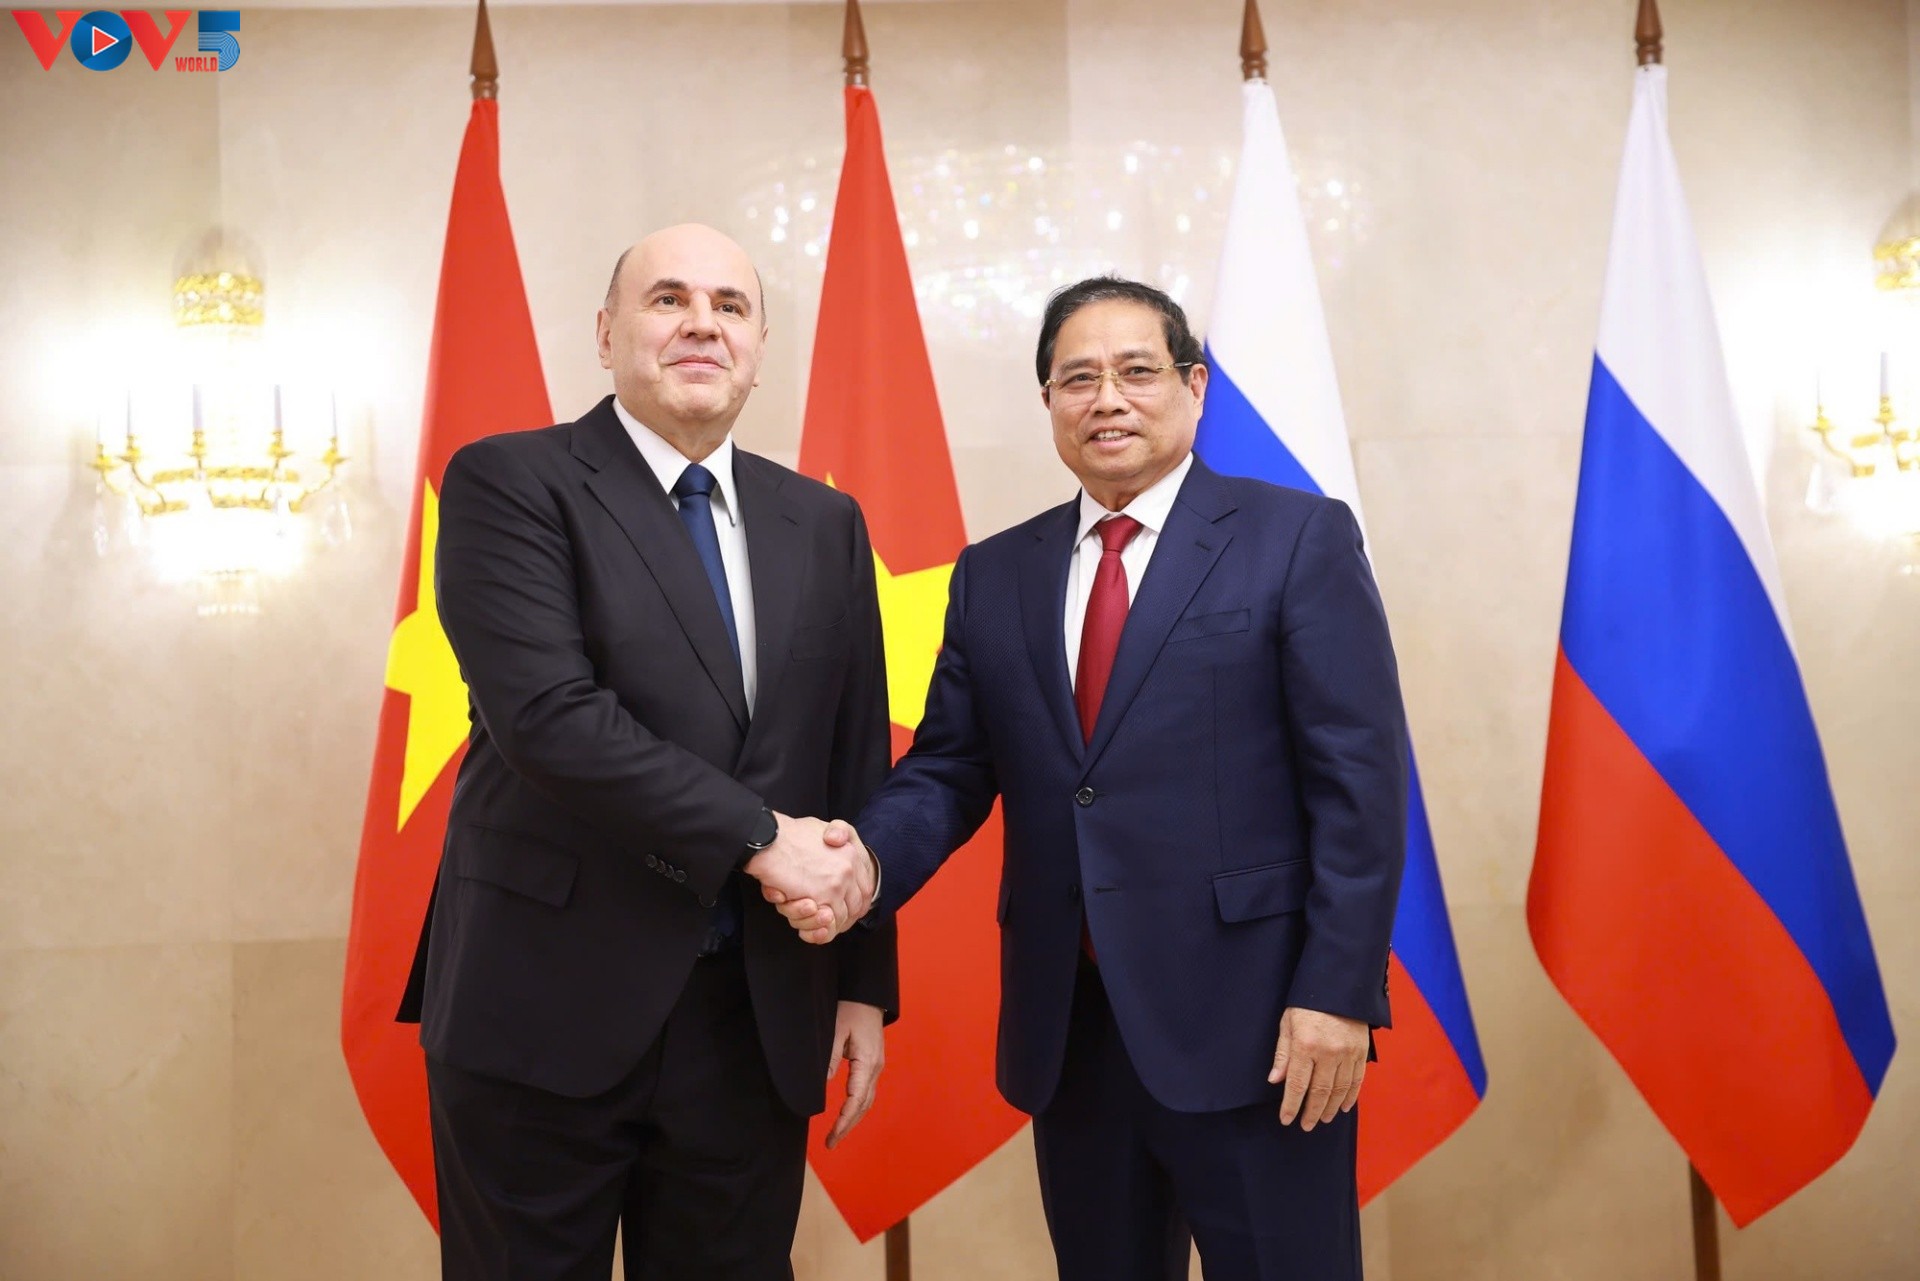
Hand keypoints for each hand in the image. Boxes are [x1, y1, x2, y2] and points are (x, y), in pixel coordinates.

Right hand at [744, 813, 873, 942]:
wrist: (770, 841)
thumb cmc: (790, 834)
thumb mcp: (821, 826)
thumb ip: (835, 833)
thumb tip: (836, 840)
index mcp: (852, 854)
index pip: (866, 887)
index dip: (858, 902)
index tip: (848, 909)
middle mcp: (849, 871)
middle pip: (857, 905)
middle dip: (845, 917)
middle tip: (830, 920)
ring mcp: (836, 886)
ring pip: (841, 917)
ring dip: (828, 924)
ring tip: (814, 918)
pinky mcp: (820, 899)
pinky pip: (828, 924)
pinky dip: (820, 929)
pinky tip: (811, 922)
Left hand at [824, 1001, 884, 1147]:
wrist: (868, 997)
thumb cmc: (851, 1010)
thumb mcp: (835, 1031)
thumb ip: (830, 1058)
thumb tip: (822, 1084)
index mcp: (867, 1062)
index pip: (856, 1099)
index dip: (845, 1120)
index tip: (833, 1135)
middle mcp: (875, 1069)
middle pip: (863, 1106)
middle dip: (848, 1126)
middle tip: (831, 1144)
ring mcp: (876, 1067)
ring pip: (867, 1102)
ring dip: (853, 1120)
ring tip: (836, 1136)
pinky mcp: (872, 1065)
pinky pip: (866, 1093)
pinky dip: (857, 1108)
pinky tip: (847, 1115)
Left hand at [1269, 1006, 1368, 1130]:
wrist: (1339, 986)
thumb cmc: (1307, 1003)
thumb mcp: (1288, 1023)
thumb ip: (1283, 1053)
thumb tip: (1275, 1081)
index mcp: (1305, 1045)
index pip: (1297, 1084)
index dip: (1291, 1105)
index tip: (1286, 1120)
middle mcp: (1328, 1052)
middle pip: (1320, 1092)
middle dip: (1311, 1112)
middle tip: (1306, 1125)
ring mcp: (1348, 1053)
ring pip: (1340, 1090)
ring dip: (1330, 1108)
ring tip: (1322, 1119)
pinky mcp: (1362, 1052)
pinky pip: (1357, 1080)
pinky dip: (1350, 1096)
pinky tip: (1344, 1107)